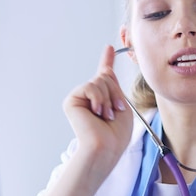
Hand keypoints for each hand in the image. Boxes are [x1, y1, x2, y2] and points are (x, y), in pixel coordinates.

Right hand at [63, 45, 132, 163]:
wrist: (106, 148)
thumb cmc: (116, 134)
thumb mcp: (122, 106)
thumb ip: (114, 87)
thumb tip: (106, 70)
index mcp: (104, 99)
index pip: (104, 77)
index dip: (107, 61)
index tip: (110, 48)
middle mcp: (91, 97)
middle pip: (105, 77)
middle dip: (115, 93)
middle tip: (115, 112)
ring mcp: (81, 98)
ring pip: (99, 81)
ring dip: (109, 98)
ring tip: (106, 116)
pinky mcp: (72, 100)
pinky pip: (90, 86)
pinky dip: (99, 99)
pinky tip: (97, 113)